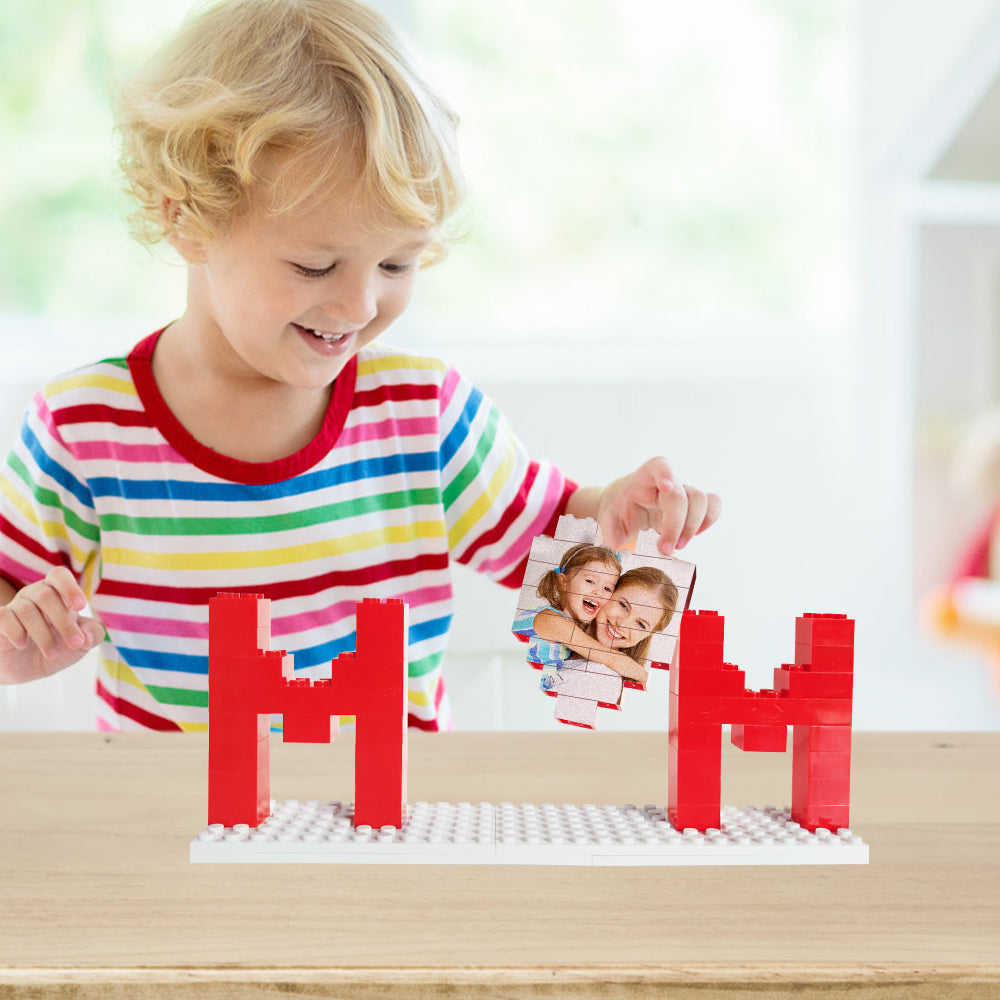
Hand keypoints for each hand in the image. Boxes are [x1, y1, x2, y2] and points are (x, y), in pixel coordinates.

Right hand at [0, 568, 103, 682]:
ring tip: (52, 653)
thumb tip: (88, 634)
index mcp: (56, 593)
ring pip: (27, 610)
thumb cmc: (58, 646)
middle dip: (64, 622)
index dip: (69, 587)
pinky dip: (16, 631)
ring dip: (43, 635)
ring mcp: (15, 606)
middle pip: (46, 595)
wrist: (27, 669)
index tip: (81, 607)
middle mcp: (34, 594)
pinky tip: (23, 644)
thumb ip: (92, 635)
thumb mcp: (81, 643)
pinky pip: (4, 617)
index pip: (58, 575)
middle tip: (75, 643)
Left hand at [595, 457, 720, 555]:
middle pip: (682, 494)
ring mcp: (682, 492)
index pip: (658, 466)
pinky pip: (713, 505)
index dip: (666, 473)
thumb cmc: (615, 514)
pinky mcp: (692, 506)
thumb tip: (619, 555)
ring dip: (694, 526)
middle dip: (677, 525)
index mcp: (641, 480)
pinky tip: (693, 536)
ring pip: (702, 500)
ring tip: (678, 545)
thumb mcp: (607, 525)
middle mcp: (666, 483)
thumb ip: (611, 539)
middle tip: (665, 549)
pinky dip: (709, 520)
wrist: (622, 508)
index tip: (666, 487)